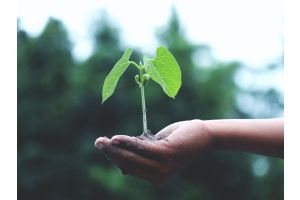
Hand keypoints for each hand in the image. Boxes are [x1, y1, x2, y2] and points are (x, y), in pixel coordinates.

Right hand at [95, 120, 213, 183]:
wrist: (203, 135)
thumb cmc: (179, 140)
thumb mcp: (157, 149)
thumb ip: (142, 155)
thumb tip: (122, 165)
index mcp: (156, 176)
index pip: (130, 168)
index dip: (115, 158)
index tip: (104, 147)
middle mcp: (159, 176)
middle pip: (129, 164)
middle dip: (111, 153)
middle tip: (98, 142)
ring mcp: (163, 167)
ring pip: (133, 158)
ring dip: (116, 148)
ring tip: (102, 141)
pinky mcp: (167, 154)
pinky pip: (142, 148)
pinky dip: (128, 142)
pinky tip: (116, 138)